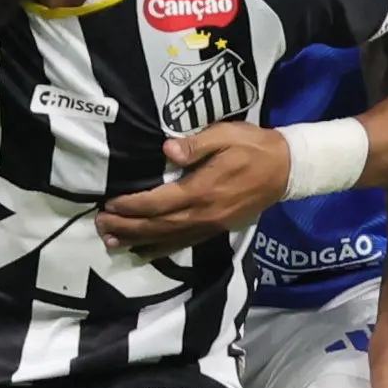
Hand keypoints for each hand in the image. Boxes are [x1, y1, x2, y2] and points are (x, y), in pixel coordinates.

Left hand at [97, 123, 288, 258]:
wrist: (286, 170)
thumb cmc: (254, 147)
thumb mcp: (227, 135)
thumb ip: (196, 144)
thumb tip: (167, 151)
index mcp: (201, 190)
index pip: (158, 203)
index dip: (131, 206)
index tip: (109, 204)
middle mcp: (202, 214)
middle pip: (156, 225)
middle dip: (126, 227)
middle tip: (100, 225)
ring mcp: (209, 226)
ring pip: (167, 238)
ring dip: (137, 241)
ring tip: (112, 243)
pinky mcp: (215, 230)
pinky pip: (183, 244)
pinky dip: (161, 249)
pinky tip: (144, 252)